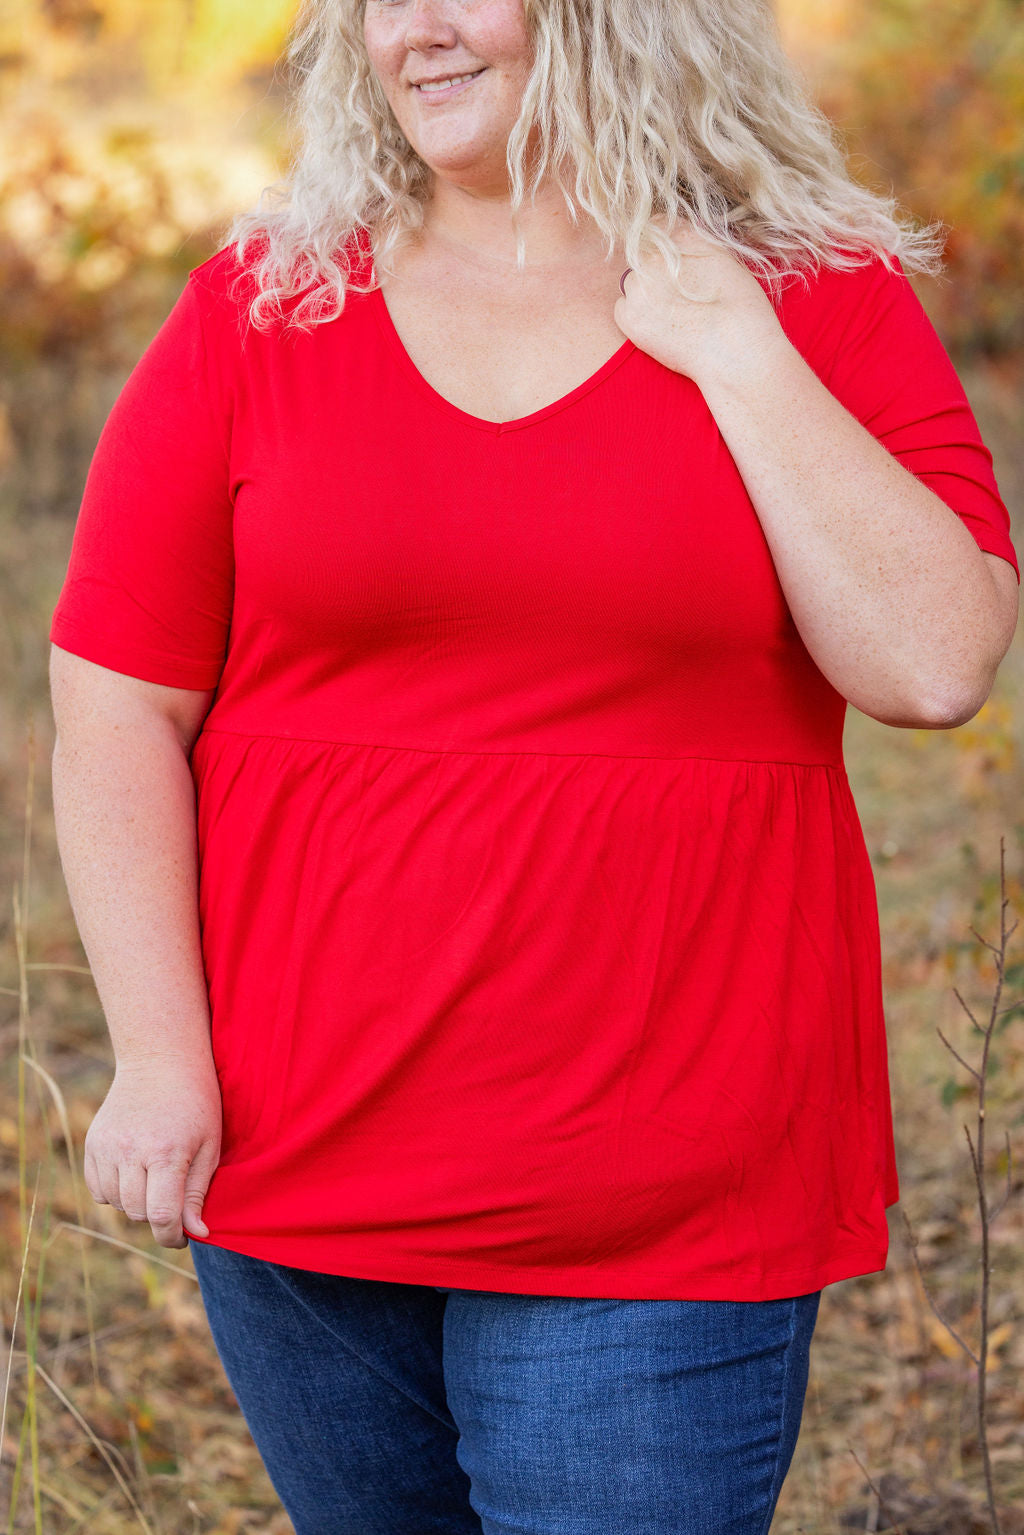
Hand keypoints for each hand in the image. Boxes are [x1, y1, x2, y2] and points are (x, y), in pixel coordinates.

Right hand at [84, 1056, 222, 1248]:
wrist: (161, 1061)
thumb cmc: (196, 1103)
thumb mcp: (210, 1145)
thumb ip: (198, 1192)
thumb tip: (196, 1233)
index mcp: (166, 1152)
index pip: (161, 1215)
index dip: (171, 1236)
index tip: (181, 1237)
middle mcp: (131, 1150)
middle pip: (137, 1212)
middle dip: (158, 1215)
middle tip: (174, 1196)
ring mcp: (106, 1146)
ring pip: (115, 1204)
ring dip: (135, 1202)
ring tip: (155, 1177)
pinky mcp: (92, 1143)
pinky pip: (97, 1189)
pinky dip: (114, 1191)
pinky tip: (134, 1171)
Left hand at [613, 221, 782, 386]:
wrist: (737, 352)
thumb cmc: (742, 309)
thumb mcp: (725, 258)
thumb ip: (694, 242)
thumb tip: (676, 237)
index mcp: (681, 235)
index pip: (658, 225)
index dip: (667, 247)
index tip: (676, 265)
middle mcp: (655, 255)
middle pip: (642, 255)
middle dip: (656, 271)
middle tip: (678, 295)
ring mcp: (638, 286)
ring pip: (632, 282)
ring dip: (645, 293)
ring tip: (673, 313)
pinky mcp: (629, 317)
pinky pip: (622, 308)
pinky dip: (636, 315)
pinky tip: (661, 327)